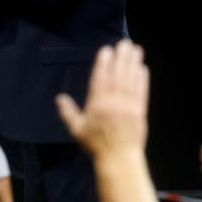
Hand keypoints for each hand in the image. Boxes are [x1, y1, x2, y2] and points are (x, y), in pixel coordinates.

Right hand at [56, 40, 148, 158]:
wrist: (118, 158)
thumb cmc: (96, 145)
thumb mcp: (78, 130)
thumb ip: (68, 112)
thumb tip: (59, 98)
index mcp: (97, 106)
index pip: (100, 80)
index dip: (104, 64)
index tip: (107, 50)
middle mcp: (113, 103)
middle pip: (117, 76)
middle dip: (121, 58)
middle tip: (124, 43)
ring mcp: (127, 106)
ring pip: (130, 80)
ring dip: (133, 63)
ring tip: (135, 49)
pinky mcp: (139, 111)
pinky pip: (141, 91)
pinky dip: (142, 79)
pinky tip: (142, 68)